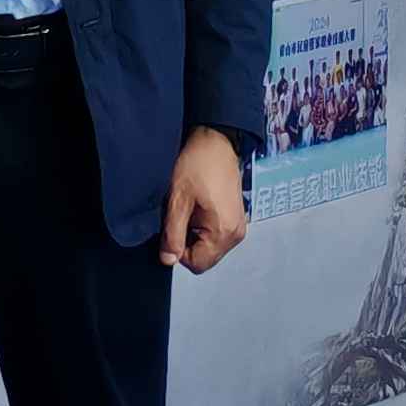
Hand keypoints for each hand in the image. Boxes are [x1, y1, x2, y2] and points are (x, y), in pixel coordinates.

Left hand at [158, 127, 247, 273]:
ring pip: (210, 247)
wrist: (216, 141)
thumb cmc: (199, 164)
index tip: (173, 227)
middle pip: (205, 257)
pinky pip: (216, 235)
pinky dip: (204, 227)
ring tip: (191, 208)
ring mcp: (238, 226)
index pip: (197, 264)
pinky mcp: (236, 218)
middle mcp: (236, 234)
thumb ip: (173, 234)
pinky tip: (199, 206)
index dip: (178, 250)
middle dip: (188, 242)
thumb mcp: (178, 200)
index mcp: (224, 232)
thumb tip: (168, 260)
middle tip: (182, 214)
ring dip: (195, 234)